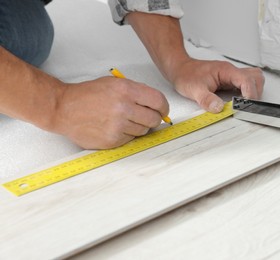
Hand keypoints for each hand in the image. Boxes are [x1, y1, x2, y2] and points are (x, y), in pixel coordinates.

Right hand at [50, 77, 169, 148]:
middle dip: (153, 119)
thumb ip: (136, 91)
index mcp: (126, 90)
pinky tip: (114, 127)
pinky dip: (126, 135)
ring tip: (123, 120)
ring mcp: (118, 125)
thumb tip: (156, 105)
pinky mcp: (113, 140)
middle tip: (146, 117)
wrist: (63, 108)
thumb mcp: (113, 83)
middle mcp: (124, 107)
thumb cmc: (87, 95)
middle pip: (154, 119)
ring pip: (143, 130)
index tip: (163, 111)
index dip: (164, 108)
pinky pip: (130, 139)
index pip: (158, 101)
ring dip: (138, 127)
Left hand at [172, 58, 264, 112]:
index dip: (250, 93)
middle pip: (255, 78)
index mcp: (226, 71)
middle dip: (255, 93)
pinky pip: (246, 83)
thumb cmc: (186, 75)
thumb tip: (219, 108)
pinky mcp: (230, 80)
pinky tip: (240, 101)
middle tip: (246, 106)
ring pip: (254, 79)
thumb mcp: (194, 89)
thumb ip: (207, 99)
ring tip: (245, 103)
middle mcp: (231, 72)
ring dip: (254, 91)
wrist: (180, 69)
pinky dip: (247, 92)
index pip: (246, 79)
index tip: (247, 105)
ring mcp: (232, 75)